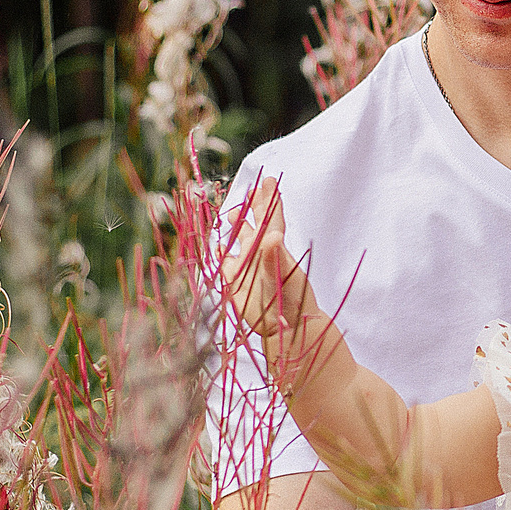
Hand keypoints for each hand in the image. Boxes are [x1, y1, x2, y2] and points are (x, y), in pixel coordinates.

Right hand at [218, 177, 303, 342]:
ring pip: (241, 240)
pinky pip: (227, 263)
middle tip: (253, 188)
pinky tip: (219, 247)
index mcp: (273, 248)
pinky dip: (223, 254)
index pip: (272, 218)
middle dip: (255, 206)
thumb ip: (276, 257)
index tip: (269, 180)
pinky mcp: (235, 282)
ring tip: (234, 213)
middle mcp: (260, 254)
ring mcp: (247, 267)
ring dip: (238, 226)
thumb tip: (273, 235)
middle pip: (257, 223)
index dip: (270, 199)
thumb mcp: (283, 277)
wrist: (284, 328)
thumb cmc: (291, 302)